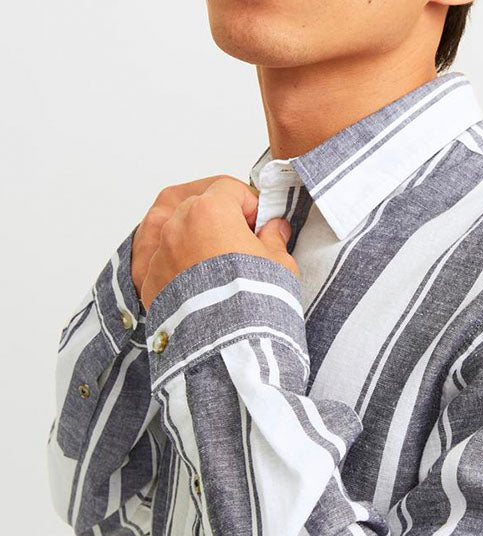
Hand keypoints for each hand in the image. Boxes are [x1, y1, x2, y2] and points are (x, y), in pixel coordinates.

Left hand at [138, 176, 296, 313]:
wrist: (228, 346)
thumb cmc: (254, 302)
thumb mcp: (280, 264)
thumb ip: (275, 239)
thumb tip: (274, 229)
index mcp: (210, 211)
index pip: (229, 188)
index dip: (249, 205)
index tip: (260, 225)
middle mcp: (177, 225)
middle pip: (199, 205)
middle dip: (219, 218)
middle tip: (240, 242)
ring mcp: (159, 253)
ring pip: (176, 231)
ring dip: (195, 239)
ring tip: (218, 264)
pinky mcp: (149, 281)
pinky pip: (163, 261)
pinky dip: (179, 266)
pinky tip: (200, 285)